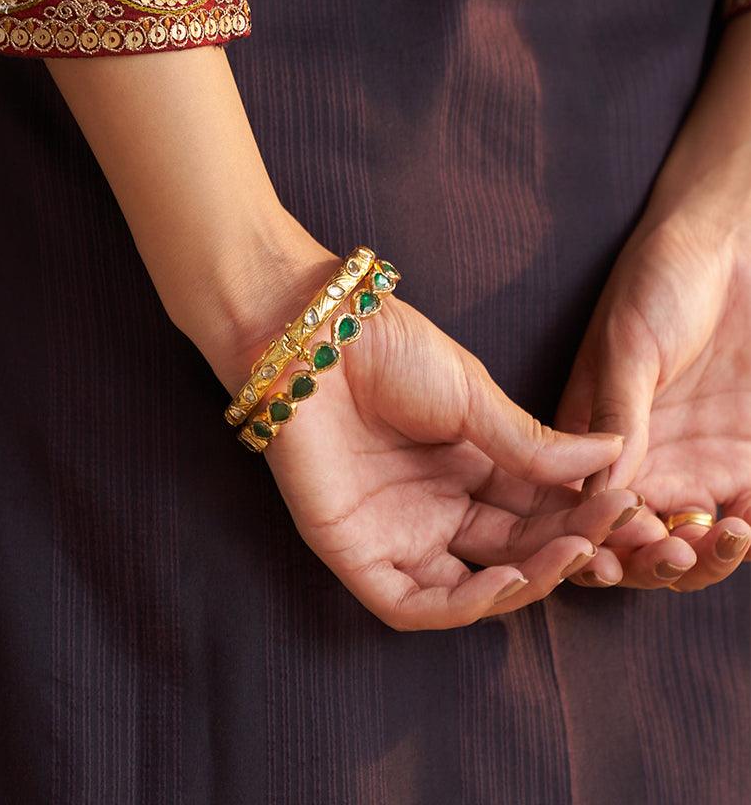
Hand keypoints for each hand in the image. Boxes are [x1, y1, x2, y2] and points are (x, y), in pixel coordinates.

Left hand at [209, 249, 642, 630]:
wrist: (311, 334)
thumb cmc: (384, 347)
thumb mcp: (473, 396)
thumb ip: (532, 443)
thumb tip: (612, 455)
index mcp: (465, 466)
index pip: (535, 508)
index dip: (581, 513)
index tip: (629, 502)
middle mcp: (434, 506)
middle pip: (512, 548)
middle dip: (565, 545)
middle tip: (613, 529)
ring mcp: (395, 532)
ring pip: (469, 589)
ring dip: (526, 582)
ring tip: (573, 553)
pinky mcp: (352, 552)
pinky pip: (411, 603)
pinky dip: (462, 605)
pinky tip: (507, 579)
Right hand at [555, 206, 750, 591]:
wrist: (729, 246)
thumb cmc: (659, 280)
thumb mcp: (627, 346)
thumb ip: (615, 415)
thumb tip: (598, 490)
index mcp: (592, 439)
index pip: (584, 513)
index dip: (595, 544)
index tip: (612, 554)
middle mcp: (641, 462)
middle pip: (639, 544)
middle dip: (654, 563)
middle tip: (675, 550)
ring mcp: (697, 462)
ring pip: (694, 542)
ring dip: (705, 558)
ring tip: (727, 539)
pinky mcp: (746, 457)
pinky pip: (748, 513)